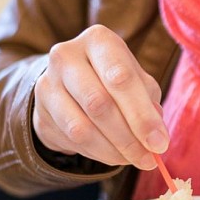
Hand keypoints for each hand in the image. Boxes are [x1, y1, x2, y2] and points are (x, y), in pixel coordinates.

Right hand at [33, 25, 168, 169]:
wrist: (72, 84)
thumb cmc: (114, 79)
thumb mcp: (138, 81)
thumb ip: (149, 104)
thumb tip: (156, 138)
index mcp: (98, 40)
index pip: (121, 78)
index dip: (142, 115)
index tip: (159, 144)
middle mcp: (66, 56)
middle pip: (99, 103)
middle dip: (129, 138)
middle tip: (149, 159)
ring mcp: (47, 84)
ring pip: (82, 127)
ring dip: (113, 150)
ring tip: (135, 159)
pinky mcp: (39, 111)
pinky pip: (71, 140)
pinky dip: (98, 153)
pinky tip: (115, 155)